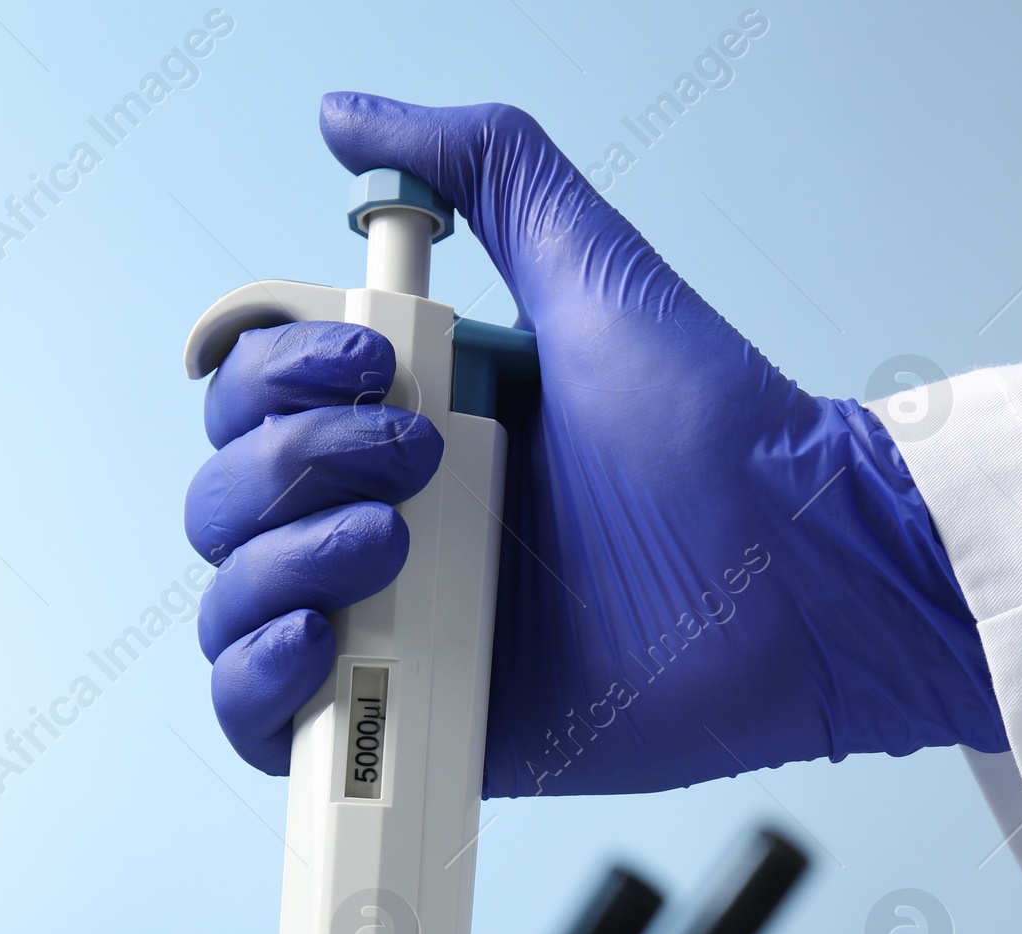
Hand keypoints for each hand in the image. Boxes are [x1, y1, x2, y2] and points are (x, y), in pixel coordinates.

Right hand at [189, 94, 1004, 788]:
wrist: (794, 572)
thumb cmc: (710, 430)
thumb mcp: (588, 265)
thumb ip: (481, 169)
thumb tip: (344, 116)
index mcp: (408, 423)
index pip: (255, 400)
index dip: (274, 378)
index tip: (378, 367)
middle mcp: (388, 524)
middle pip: (227, 497)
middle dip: (285, 466)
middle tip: (417, 464)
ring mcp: (401, 630)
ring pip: (231, 606)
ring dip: (269, 566)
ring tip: (385, 548)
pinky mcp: (428, 728)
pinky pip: (273, 728)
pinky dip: (257, 690)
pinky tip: (317, 645)